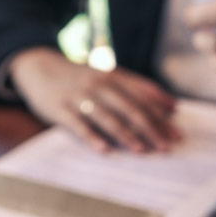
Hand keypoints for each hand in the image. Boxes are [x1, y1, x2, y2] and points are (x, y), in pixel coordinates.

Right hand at [9, 47, 181, 151]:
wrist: (37, 65)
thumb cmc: (79, 76)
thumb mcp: (108, 75)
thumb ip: (137, 88)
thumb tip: (172, 106)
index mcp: (113, 76)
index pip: (143, 96)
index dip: (162, 115)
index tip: (177, 132)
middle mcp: (99, 84)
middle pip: (130, 108)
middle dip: (151, 128)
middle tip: (167, 146)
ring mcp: (79, 96)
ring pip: (107, 117)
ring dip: (127, 134)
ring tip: (142, 150)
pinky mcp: (60, 108)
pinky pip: (78, 124)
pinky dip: (92, 137)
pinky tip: (104, 149)